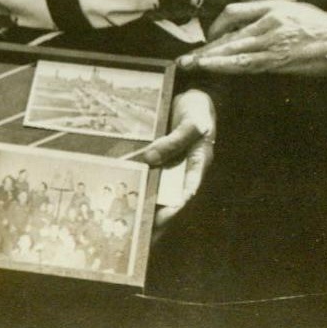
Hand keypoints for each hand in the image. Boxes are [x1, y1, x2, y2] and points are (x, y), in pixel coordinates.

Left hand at [138, 88, 214, 228]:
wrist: (193, 96)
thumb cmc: (198, 110)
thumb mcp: (191, 123)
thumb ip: (173, 141)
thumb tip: (150, 159)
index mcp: (199, 163)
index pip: (189, 189)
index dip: (177, 204)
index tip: (164, 217)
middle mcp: (186, 169)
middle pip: (172, 197)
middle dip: (159, 214)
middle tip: (142, 231)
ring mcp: (174, 166)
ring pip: (160, 189)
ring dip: (147, 203)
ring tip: (132, 222)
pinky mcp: (163, 160)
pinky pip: (152, 174)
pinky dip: (141, 182)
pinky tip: (127, 193)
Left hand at [176, 0, 326, 75]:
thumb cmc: (326, 27)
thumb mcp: (296, 10)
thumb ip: (272, 13)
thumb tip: (250, 24)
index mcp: (272, 7)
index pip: (234, 12)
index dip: (218, 27)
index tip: (209, 40)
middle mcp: (268, 21)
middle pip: (229, 34)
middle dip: (207, 48)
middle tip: (186, 59)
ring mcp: (273, 40)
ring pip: (235, 50)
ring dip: (211, 59)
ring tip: (192, 65)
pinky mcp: (280, 59)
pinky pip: (248, 63)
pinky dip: (229, 66)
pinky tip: (215, 69)